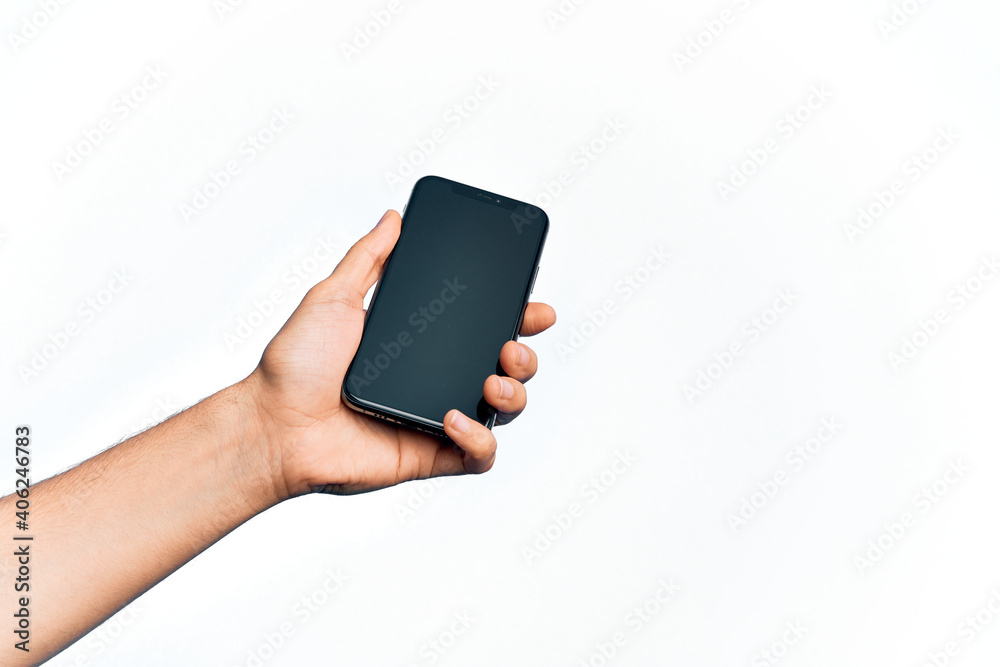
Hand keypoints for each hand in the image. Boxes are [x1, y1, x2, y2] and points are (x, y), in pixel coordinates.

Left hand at [245, 210, 555, 497]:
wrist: (272, 424)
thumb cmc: (295, 366)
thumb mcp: (332, 297)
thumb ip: (367, 258)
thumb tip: (393, 217)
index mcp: (421, 343)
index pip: (483, 327)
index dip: (517, 317)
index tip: (532, 306)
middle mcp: (435, 380)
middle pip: (507, 368)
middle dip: (526, 356)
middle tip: (511, 345)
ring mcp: (437, 420)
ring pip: (504, 411)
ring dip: (514, 394)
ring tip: (492, 381)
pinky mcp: (431, 456)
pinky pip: (479, 456)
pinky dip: (480, 439)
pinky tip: (453, 419)